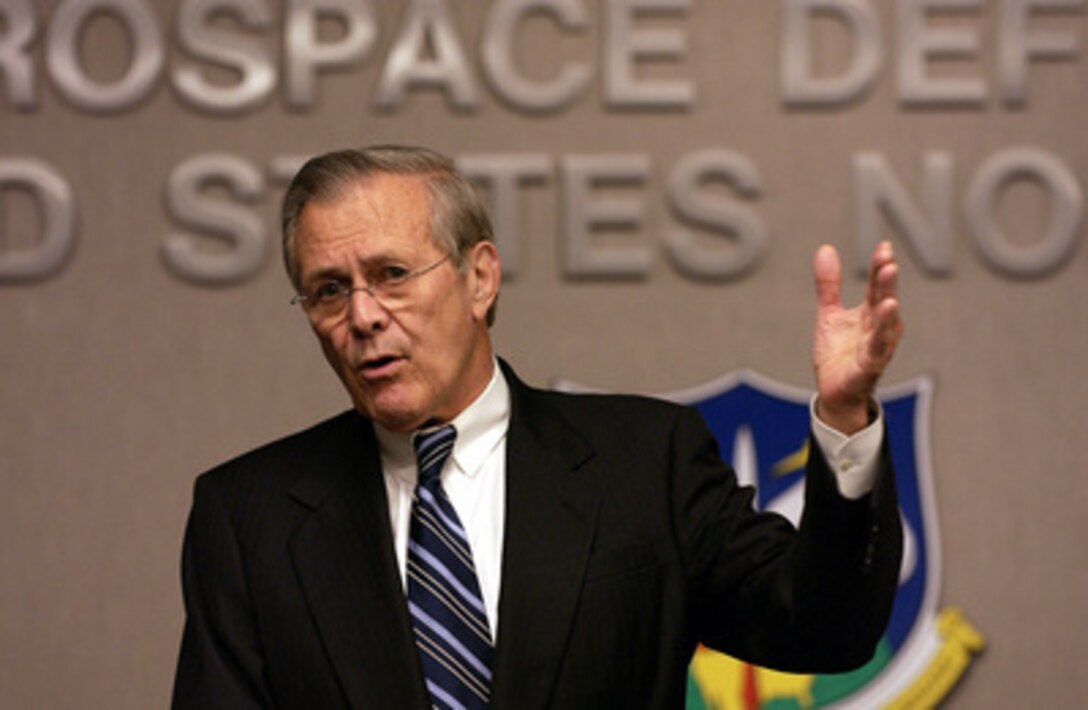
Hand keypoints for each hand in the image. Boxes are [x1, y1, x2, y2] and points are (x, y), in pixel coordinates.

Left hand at [812, 242, 903, 434]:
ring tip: (890, 299)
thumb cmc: (838, 353)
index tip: (884, 247)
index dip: (879, 267)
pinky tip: (881, 333)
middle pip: (884, 301)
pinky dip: (879, 343)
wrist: (834, 391)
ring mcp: (876, 348)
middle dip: (887, 284)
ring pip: (885, 328)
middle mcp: (878, 328)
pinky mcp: (868, 367)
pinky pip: (876, 353)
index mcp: (870, 313)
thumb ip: (828, 284)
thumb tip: (825, 249)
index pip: (876, 285)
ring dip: (888, 314)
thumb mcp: (828, 313)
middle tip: (888, 263)